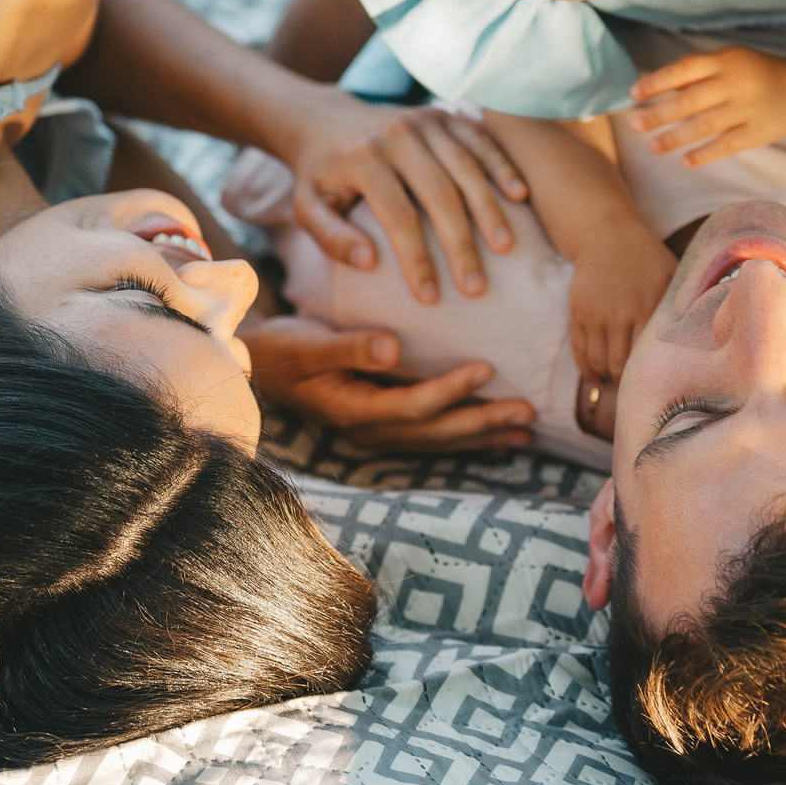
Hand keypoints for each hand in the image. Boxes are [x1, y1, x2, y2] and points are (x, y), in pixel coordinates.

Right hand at [242, 314, 534, 451]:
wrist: (257, 368)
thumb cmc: (281, 349)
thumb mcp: (308, 343)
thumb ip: (349, 347)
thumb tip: (392, 347)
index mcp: (352, 411)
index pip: (412, 405)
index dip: (451, 391)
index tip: (487, 368)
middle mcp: (368, 432)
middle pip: (435, 431)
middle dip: (482, 423)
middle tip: (527, 411)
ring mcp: (376, 434)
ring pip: (438, 441)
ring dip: (482, 436)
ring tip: (525, 431)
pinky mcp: (382, 428)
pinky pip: (430, 437)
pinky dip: (464, 438)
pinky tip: (495, 437)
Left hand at [280, 99, 530, 303]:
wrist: (326, 120)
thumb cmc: (319, 176)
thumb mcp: (306, 208)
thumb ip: (330, 237)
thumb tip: (369, 263)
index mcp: (363, 159)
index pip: (398, 216)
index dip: (417, 259)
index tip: (431, 298)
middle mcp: (397, 135)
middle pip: (440, 194)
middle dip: (461, 244)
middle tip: (476, 288)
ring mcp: (425, 121)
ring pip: (466, 167)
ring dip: (490, 209)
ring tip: (506, 248)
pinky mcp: (444, 114)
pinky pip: (480, 139)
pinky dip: (502, 165)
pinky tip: (521, 195)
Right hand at [567, 232, 676, 381]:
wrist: (606, 235)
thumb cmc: (647, 257)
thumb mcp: (673, 272)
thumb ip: (687, 301)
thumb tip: (710, 329)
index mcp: (648, 307)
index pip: (648, 355)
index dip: (651, 374)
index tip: (658, 382)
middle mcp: (620, 314)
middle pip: (620, 365)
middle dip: (626, 381)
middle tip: (635, 387)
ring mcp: (596, 315)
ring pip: (598, 361)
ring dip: (605, 377)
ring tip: (615, 381)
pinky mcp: (578, 313)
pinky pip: (579, 350)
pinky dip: (586, 368)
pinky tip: (594, 377)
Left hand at [627, 45, 785, 163]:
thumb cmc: (752, 73)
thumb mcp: (728, 60)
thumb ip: (696, 72)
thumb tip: (654, 86)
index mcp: (724, 61)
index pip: (684, 70)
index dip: (657, 82)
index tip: (633, 94)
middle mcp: (734, 84)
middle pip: (690, 101)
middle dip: (658, 114)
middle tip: (634, 125)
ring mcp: (747, 109)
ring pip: (704, 126)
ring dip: (675, 138)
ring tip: (653, 146)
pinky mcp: (757, 132)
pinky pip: (726, 146)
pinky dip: (704, 155)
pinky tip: (685, 161)